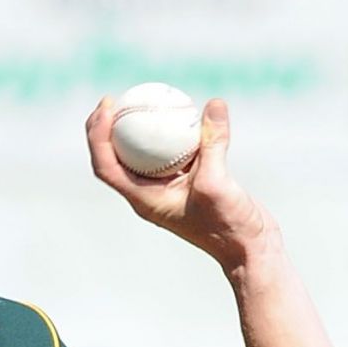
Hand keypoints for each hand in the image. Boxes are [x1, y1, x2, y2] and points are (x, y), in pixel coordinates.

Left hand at [84, 97, 270, 269]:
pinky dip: (170, 132)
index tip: (107, 106)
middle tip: (115, 98)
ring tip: (141, 98)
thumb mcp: (217, 182)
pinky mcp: (187, 183)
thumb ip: (213, 143)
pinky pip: (171, 152)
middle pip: (115, 159)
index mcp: (144, 199)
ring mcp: (168, 189)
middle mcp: (150, 195)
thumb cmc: (228, 226)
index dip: (98, 135)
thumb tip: (215, 104)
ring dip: (137, 128)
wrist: (249, 248)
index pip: (106, 167)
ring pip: (142, 155)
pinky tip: (180, 110)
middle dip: (107, 128)